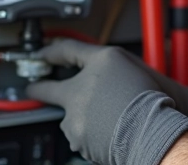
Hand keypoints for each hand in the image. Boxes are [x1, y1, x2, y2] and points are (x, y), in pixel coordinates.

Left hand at [26, 40, 187, 164]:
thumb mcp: (134, 68)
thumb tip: (91, 72)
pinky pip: (79, 134)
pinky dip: (90, 134)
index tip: (41, 55)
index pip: (68, 49)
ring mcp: (76, 114)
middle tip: (32, 89)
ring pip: (69, 116)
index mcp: (101, 62)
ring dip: (80, 118)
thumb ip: (106, 67)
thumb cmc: (154, 101)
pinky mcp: (76, 136)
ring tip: (107, 120)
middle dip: (38, 88)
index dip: (51, 52)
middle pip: (49, 88)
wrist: (155, 132)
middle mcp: (83, 86)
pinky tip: (109, 130)